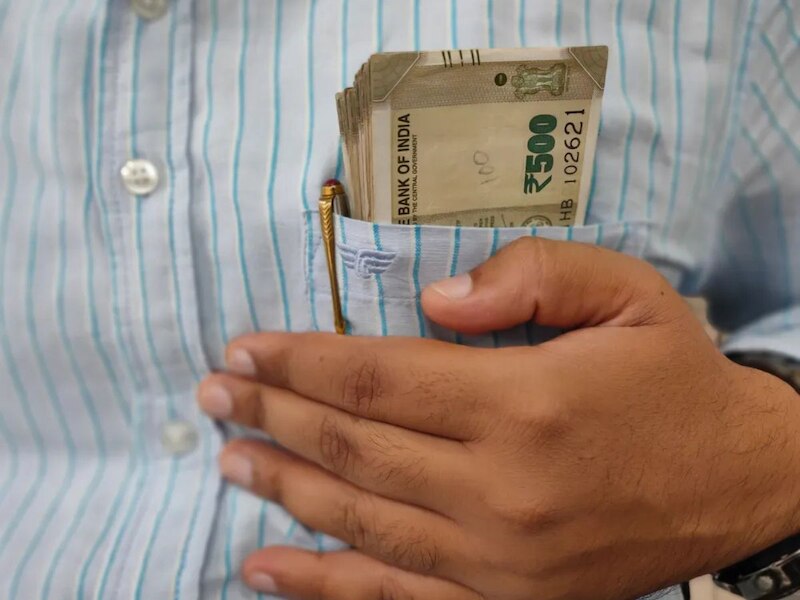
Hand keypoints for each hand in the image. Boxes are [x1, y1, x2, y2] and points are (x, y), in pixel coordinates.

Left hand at [197, 237, 799, 599]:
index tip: (245, 349)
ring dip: (281, 485)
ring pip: (358, 520)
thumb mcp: (627, 294)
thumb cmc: (676, 380)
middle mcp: (499, 488)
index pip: (377, 376)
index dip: (300, 360)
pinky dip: (320, 585)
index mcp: (524, 402)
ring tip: (226, 457)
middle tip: (213, 395)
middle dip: (272, 413)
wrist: (741, 483)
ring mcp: (497, 560)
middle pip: (353, 446)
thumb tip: (434, 300)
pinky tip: (262, 567)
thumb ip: (530, 275)